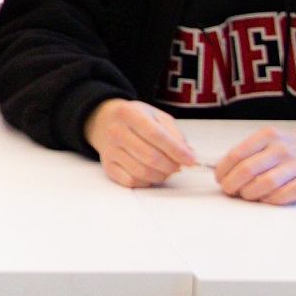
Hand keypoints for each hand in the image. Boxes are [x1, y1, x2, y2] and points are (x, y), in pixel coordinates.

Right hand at [83, 98, 201, 188]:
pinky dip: (146, 181)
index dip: (176, 150)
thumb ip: (173, 133)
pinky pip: (130, 181)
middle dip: (171, 165)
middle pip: (149, 156)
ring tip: (166, 170)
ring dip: (160, 175)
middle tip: (179, 166)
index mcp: (129, 113)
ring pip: (141, 172)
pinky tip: (151, 174)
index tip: (190, 160)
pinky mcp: (107, 165)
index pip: (156, 135)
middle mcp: (115, 131)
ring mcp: (109, 150)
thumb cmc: (135, 118)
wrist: (104, 121)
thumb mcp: (155, 115)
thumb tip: (187, 154)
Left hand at [213, 125, 295, 205]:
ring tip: (247, 195)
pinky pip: (285, 195)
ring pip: (264, 184)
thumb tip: (222, 170)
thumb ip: (248, 152)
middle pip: (247, 170)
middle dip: (232, 184)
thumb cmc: (292, 149)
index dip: (223, 170)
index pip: (236, 154)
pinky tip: (266, 198)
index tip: (220, 178)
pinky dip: (271, 200)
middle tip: (229, 190)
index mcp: (268, 135)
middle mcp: (282, 148)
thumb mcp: (270, 140)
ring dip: (250, 193)